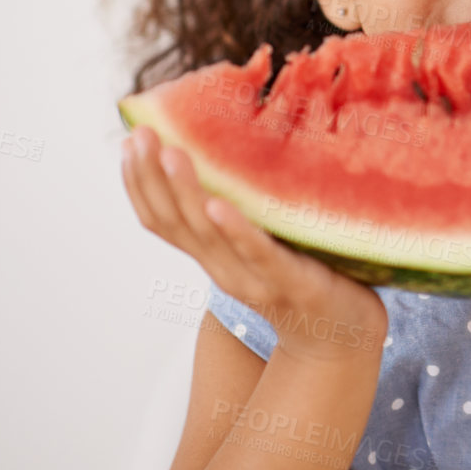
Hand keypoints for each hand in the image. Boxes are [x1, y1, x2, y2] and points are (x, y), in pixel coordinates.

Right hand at [120, 124, 387, 364]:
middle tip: (139, 134)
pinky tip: (218, 205)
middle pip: (174, 223)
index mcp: (214, 257)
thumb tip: (228, 155)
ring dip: (185, 191)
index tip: (129, 141)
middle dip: (151, 177)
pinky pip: (257, 254)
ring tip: (170, 153)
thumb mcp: (263, 241)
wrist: (342, 335)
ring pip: (207, 234)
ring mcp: (254, 279)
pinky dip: (235, 230)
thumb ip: (242, 210)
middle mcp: (224, 269)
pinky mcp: (291, 283)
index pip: (162, 221)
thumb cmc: (305, 277)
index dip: (140, 184)